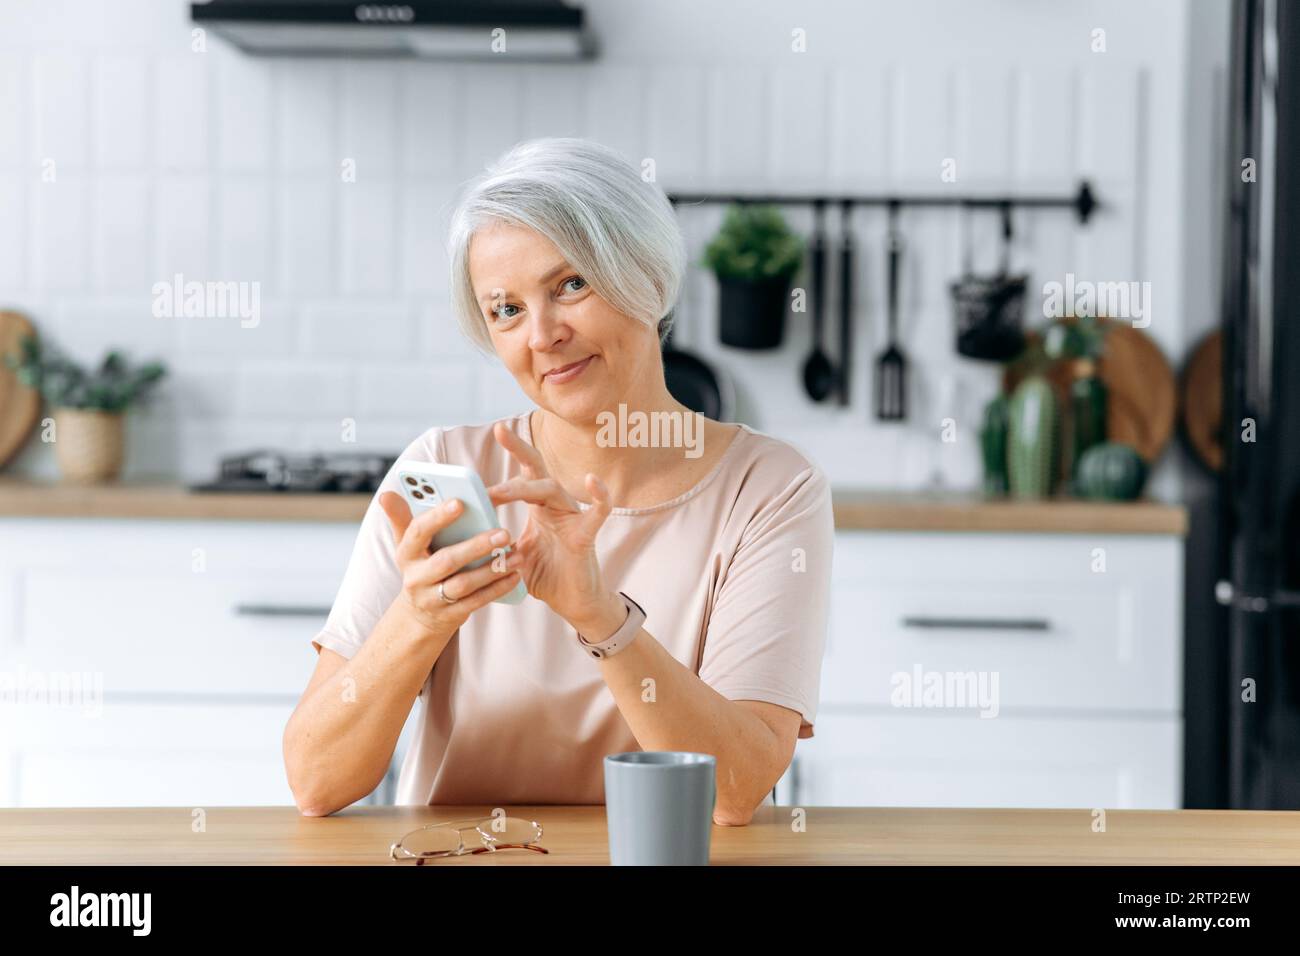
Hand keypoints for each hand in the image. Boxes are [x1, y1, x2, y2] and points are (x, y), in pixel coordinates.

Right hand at [378, 492, 522, 636]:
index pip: (418, 532)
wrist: (419, 615)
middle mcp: (416, 578)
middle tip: (503, 532)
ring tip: (516, 555)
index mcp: (406, 554)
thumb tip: (386, 493)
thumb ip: (402, 518)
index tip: (459, 502)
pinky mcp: (451, 615)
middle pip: (446, 561)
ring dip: (492, 570)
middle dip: (476, 546)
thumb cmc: (420, 566)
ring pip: (464, 584)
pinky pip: (476, 601)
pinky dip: (497, 589)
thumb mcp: (407, 544)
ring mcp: (433, 599)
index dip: (437, 518)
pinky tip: (515, 575)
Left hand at [486, 421, 621, 632]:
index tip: (496, 432)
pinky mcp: (586, 536)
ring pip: (553, 490)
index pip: (523, 475)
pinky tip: (592, 481)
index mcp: (539, 508)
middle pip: (538, 471)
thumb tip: (466, 536)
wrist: (572, 603)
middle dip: (520, 450)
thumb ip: (495, 544)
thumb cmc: (546, 577)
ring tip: (499, 493)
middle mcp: (556, 507)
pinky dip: (598, 496)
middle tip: (500, 431)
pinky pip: (598, 512)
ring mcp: (572, 519)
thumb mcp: (512, 558)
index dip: (513, 453)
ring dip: (525, 488)